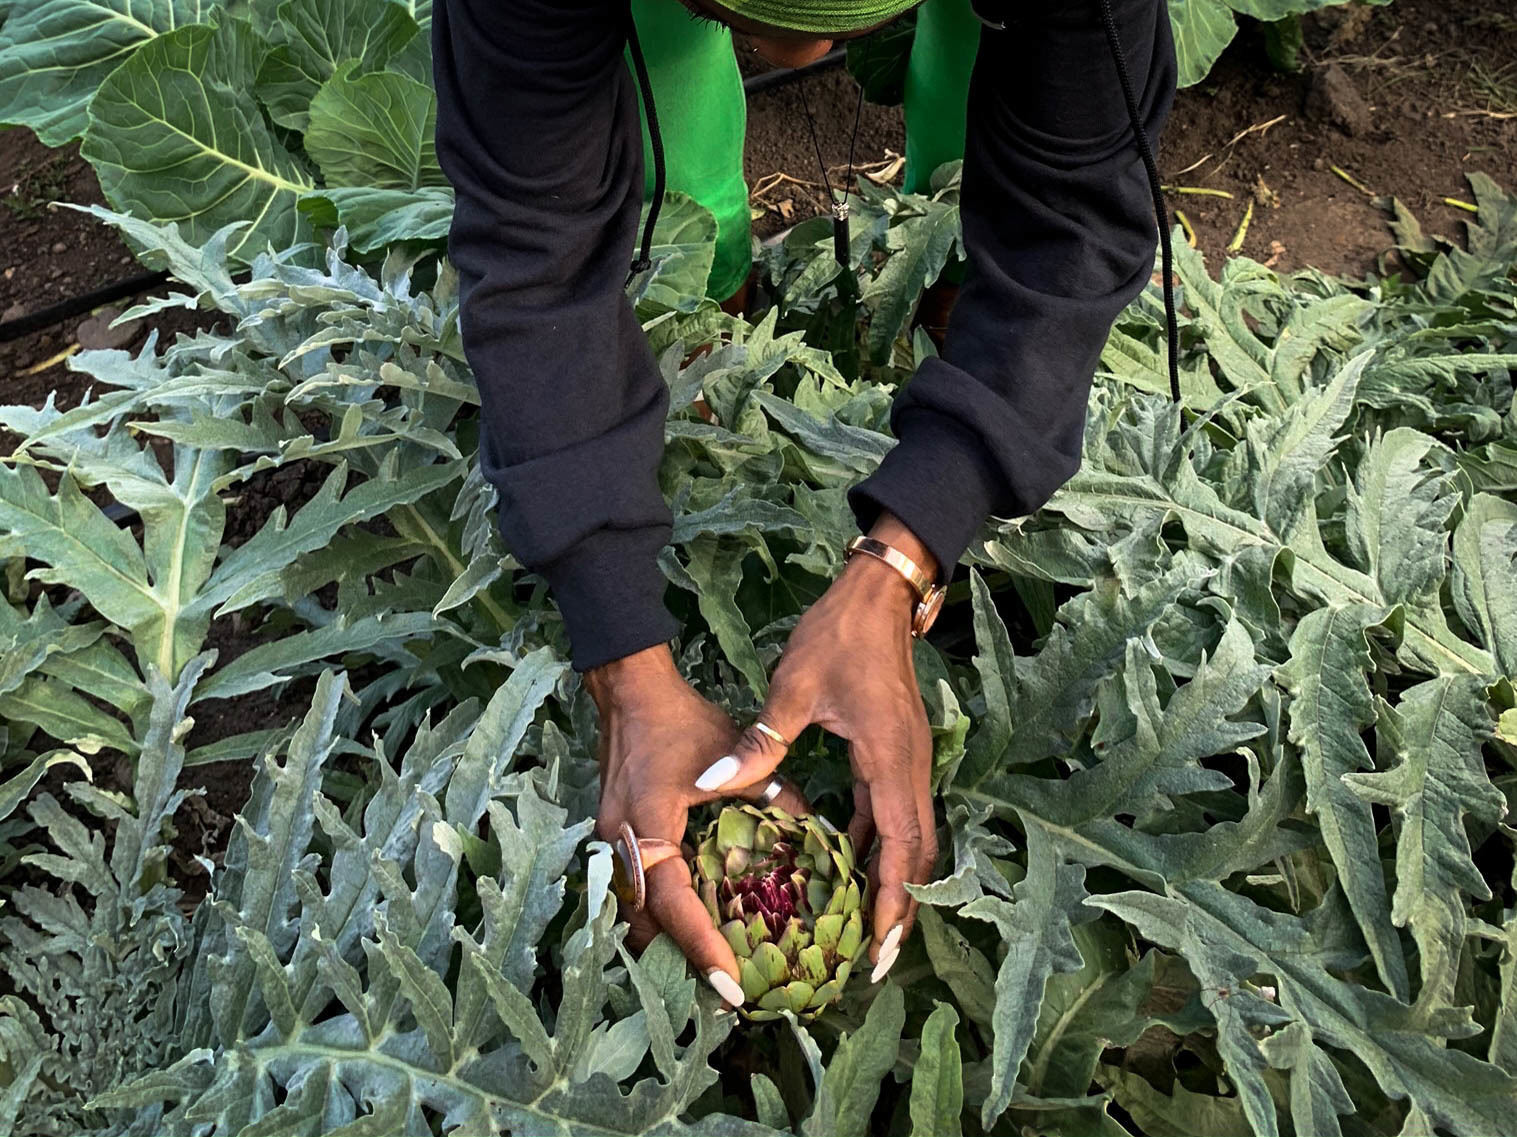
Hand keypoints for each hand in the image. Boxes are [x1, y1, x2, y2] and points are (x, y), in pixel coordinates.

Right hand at [586, 644, 808, 1008]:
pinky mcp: (610, 841)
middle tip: (728, 995)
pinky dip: (659, 917)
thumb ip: (775, 796)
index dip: (704, 948)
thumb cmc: (682, 721)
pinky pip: (632, 894)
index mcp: (650, 828)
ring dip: (667, 944)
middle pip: (645, 926)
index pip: (676, 905)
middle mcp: (619, 846)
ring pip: (633, 916)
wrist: (629, 691)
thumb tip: (820, 833)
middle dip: (682, 962)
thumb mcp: (733, 759)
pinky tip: (690, 929)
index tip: (733, 986)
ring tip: (713, 972)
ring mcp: (607, 846)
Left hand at [689, 513, 938, 983]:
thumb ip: (761, 740)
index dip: (891, 904)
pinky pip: (894, 813)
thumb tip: (716, 780)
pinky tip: (845, 863)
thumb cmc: (838, 638)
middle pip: (916, 856)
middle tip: (872, 961)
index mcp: (888, 760)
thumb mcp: (794, 688)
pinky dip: (877, 846)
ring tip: (862, 930)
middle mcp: (909, 769)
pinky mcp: (898, 753)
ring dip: (891, 882)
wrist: (878, 597)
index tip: (877, 951)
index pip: (899, 849)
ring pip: (909, 838)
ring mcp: (908, 761)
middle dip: (898, 909)